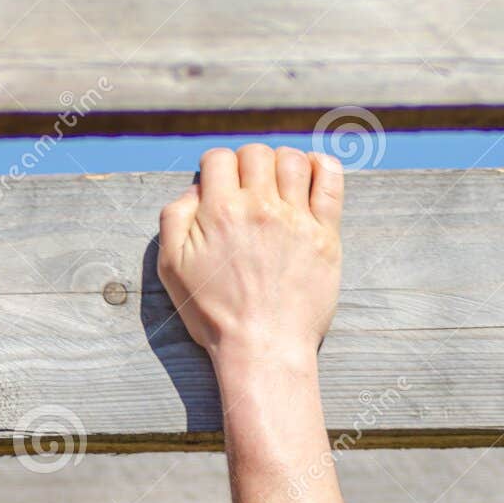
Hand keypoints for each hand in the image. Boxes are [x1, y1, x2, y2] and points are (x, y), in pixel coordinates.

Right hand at [157, 145, 342, 363]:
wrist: (261, 348)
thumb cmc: (214, 314)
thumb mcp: (172, 267)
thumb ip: (174, 218)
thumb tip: (195, 188)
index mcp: (219, 211)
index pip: (219, 158)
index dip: (216, 168)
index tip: (221, 186)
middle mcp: (260, 208)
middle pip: (257, 153)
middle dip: (248, 163)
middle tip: (248, 186)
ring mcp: (296, 220)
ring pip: (294, 160)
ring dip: (283, 163)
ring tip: (279, 183)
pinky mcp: (326, 236)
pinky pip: (332, 182)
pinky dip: (324, 166)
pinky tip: (314, 172)